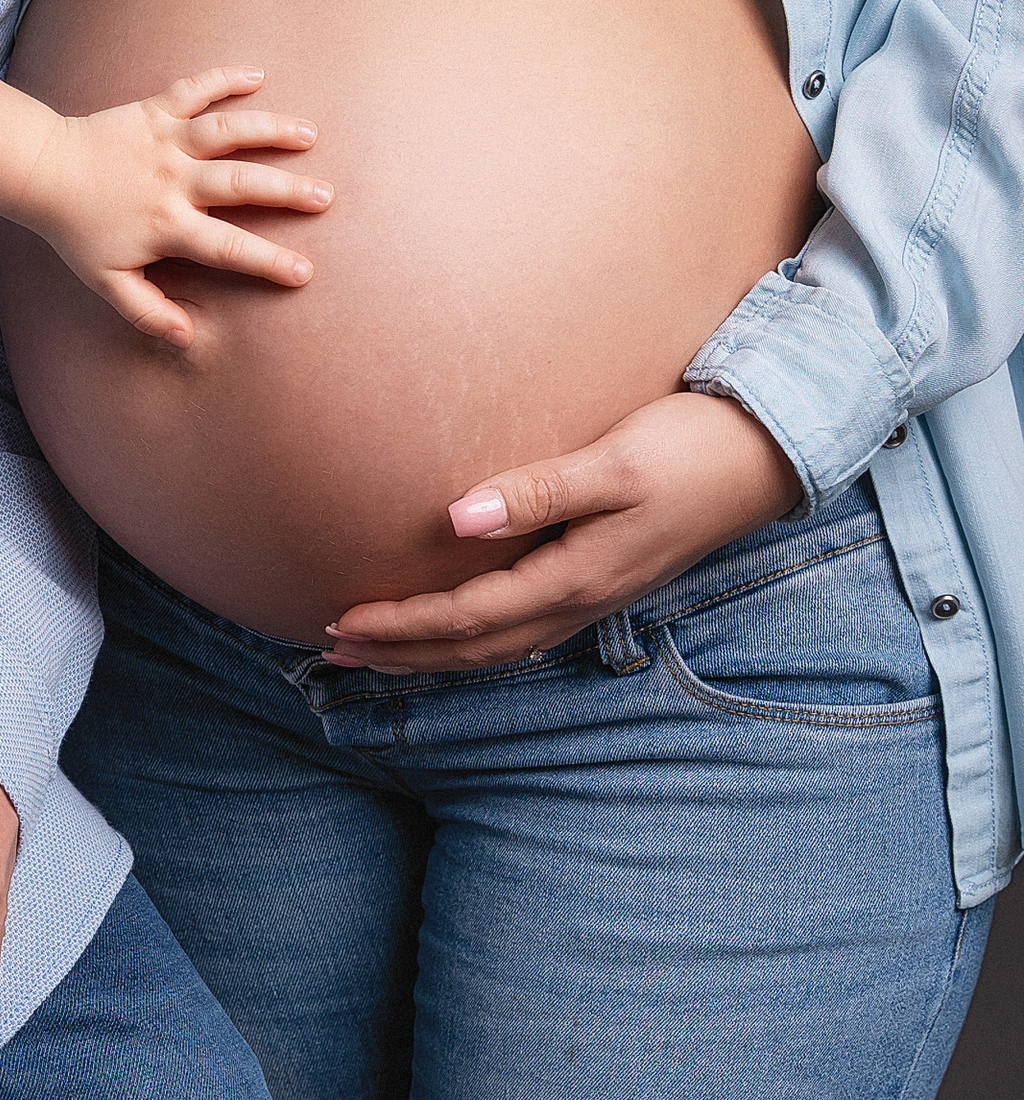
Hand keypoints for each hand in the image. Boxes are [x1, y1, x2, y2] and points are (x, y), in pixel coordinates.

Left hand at [22, 66, 329, 342]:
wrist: (43, 172)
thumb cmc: (77, 230)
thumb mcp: (106, 280)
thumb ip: (146, 310)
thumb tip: (187, 336)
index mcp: (167, 225)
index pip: (227, 249)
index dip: (267, 262)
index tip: (304, 272)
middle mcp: (173, 180)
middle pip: (240, 184)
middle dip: (286, 191)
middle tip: (325, 197)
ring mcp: (165, 141)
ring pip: (226, 131)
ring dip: (268, 129)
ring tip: (308, 133)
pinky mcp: (154, 110)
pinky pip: (194, 90)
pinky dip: (223, 78)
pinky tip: (256, 74)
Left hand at [324, 391, 803, 673]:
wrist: (767, 452)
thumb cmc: (688, 447)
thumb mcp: (612, 464)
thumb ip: (536, 490)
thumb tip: (454, 518)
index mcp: (578, 576)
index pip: (469, 616)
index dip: (403, 626)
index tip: (341, 621)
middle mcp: (584, 598)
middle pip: (477, 646)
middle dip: (404, 652)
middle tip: (333, 648)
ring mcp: (597, 595)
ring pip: (500, 643)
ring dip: (436, 651)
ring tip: (377, 647)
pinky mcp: (604, 578)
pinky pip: (525, 627)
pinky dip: (476, 636)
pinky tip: (455, 625)